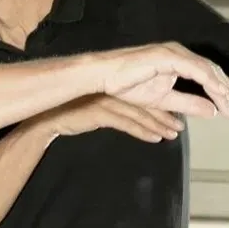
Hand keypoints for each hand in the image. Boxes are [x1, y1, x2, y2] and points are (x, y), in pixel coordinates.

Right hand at [33, 94, 185, 144]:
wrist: (48, 117)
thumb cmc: (70, 112)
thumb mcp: (95, 107)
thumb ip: (114, 110)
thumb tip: (134, 118)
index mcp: (115, 89)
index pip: (143, 97)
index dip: (161, 108)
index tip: (175, 117)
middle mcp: (114, 92)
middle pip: (146, 105)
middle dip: (165, 117)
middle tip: (180, 127)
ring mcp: (108, 101)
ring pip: (140, 114)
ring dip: (159, 125)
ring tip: (173, 134)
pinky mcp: (101, 112)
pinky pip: (127, 123)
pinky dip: (143, 131)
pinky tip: (155, 138)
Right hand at [96, 42, 228, 118]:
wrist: (104, 76)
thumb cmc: (126, 85)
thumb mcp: (163, 100)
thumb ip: (187, 104)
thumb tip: (213, 111)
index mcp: (180, 62)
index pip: (209, 76)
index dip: (224, 91)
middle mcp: (181, 54)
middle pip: (213, 72)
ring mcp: (175, 53)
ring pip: (208, 70)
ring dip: (222, 88)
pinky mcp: (169, 55)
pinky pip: (195, 69)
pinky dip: (209, 82)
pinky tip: (218, 95)